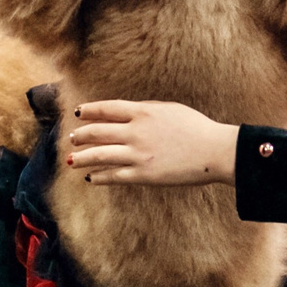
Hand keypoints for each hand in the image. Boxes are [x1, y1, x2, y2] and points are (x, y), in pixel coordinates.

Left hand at [66, 100, 239, 186]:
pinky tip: (91, 178)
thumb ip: (147, 110)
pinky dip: (99, 177)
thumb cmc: (197, 128)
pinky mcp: (143, 175)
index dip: (89, 111)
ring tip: (71, 160)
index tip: (78, 113)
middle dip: (80, 135)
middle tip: (72, 138)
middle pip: (97, 132)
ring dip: (81, 157)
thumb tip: (128, 113)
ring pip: (99, 155)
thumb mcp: (170, 109)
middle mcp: (135, 132)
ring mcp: (137, 154)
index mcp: (143, 112)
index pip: (107, 109)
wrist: (214, 151)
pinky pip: (113, 176)